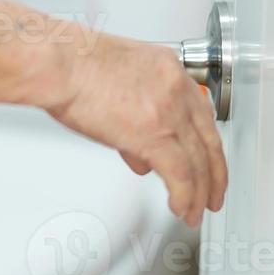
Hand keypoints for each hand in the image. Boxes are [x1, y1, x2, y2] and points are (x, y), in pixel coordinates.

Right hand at [43, 32, 226, 227]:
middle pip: (209, 139)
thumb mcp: (116, 82)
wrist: (59, 63)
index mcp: (168, 69)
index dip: (207, 143)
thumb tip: (140, 153)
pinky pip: (180, 174)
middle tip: (213, 194)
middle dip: (214, 174)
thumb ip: (135, 116)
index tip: (208, 160)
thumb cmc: (72, 65)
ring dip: (200, 193)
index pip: (201, 113)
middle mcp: (176, 88)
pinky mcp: (155, 135)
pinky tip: (181, 208)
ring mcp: (169, 111)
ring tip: (195, 212)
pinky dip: (184, 196)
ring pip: (198, 162)